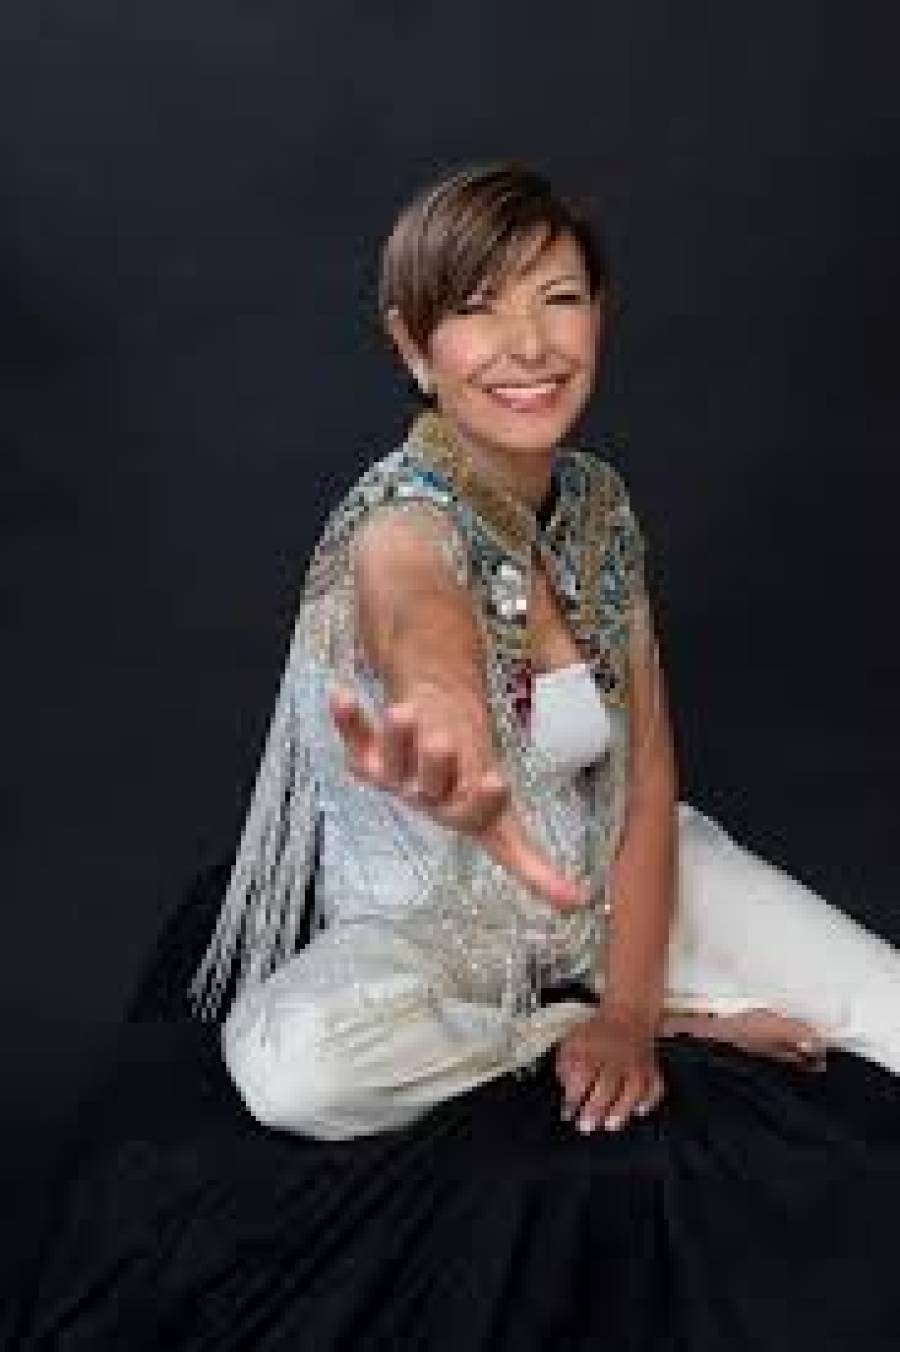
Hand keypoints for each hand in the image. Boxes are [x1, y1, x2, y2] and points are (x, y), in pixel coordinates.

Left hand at [327, 678, 590, 911]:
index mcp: (461, 816)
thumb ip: (528, 860)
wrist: (429, 748)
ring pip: (392, 759)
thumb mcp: (499, 820)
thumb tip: (577, 906)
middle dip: (435, 764)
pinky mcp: (364, 758)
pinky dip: (346, 719)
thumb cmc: (469, 783)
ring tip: (402, 711)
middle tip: (443, 741)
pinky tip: (338, 695)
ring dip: (396, 736)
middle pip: (429, 786)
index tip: (498, 782)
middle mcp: (424, 800)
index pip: (475, 818)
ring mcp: (392, 778)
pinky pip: (353, 737)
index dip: (483, 804)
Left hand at [555, 1002, 665, 1132]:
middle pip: (606, 1083)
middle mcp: (616, 1054)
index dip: (574, 1094)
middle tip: (585, 1126)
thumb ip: (566, 1068)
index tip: (568, 1112)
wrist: (628, 1017)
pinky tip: (638, 1110)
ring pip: (633, 1087)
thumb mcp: (572, 1043)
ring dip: (621, 1108)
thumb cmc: (595, 1037)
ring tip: (609, 1125)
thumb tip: (568, 1098)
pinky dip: (648, 1100)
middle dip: (595, 1107)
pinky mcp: (653, 1069)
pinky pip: (656, 1086)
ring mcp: (637, 1062)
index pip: (581, 1071)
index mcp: (592, 1046)